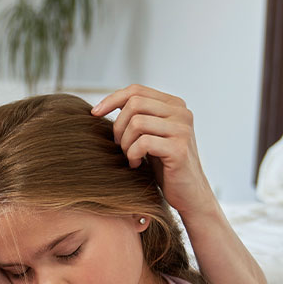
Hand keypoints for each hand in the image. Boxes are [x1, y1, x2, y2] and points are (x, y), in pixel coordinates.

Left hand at [92, 84, 219, 220]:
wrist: (187, 193)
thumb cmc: (164, 165)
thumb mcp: (151, 134)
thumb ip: (138, 116)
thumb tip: (102, 106)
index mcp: (174, 105)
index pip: (136, 90)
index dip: (112, 99)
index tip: (95, 113)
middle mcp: (181, 112)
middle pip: (134, 103)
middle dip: (119, 126)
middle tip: (120, 146)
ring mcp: (182, 129)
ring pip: (137, 122)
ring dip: (125, 143)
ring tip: (130, 157)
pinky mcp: (179, 148)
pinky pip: (143, 143)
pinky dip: (132, 155)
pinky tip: (136, 164)